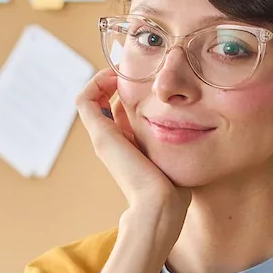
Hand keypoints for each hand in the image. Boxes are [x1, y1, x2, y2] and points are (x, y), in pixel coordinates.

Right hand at [75, 69, 189, 218]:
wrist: (159, 204)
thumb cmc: (173, 186)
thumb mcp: (174, 154)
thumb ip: (175, 139)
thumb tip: (187, 120)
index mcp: (127, 144)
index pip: (120, 109)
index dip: (129, 91)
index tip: (146, 78)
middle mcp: (111, 140)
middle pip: (104, 101)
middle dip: (117, 81)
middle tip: (134, 68)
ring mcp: (103, 137)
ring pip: (91, 98)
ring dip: (104, 79)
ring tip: (123, 70)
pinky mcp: (100, 134)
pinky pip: (85, 99)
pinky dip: (96, 83)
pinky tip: (116, 77)